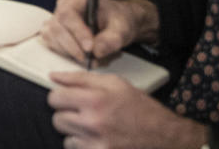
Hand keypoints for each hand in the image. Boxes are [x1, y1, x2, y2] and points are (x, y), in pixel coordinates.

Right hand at [41, 0, 158, 63]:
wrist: (115, 24)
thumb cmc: (117, 21)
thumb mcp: (122, 29)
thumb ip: (112, 39)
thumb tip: (96, 51)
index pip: (68, 13)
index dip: (76, 31)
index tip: (89, 48)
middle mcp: (63, 6)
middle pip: (57, 27)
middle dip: (72, 47)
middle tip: (90, 59)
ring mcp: (56, 19)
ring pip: (52, 37)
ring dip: (70, 53)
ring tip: (93, 58)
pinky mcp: (54, 32)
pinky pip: (53, 45)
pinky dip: (67, 54)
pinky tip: (83, 56)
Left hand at [48, 72, 205, 148]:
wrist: (166, 135)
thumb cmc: (139, 106)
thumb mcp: (114, 83)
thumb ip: (80, 78)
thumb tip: (52, 76)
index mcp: (95, 99)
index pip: (54, 98)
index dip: (60, 97)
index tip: (68, 99)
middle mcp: (93, 123)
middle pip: (57, 119)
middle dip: (66, 115)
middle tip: (82, 113)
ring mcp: (97, 143)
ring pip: (65, 137)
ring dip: (74, 132)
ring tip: (92, 127)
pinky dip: (83, 145)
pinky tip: (97, 139)